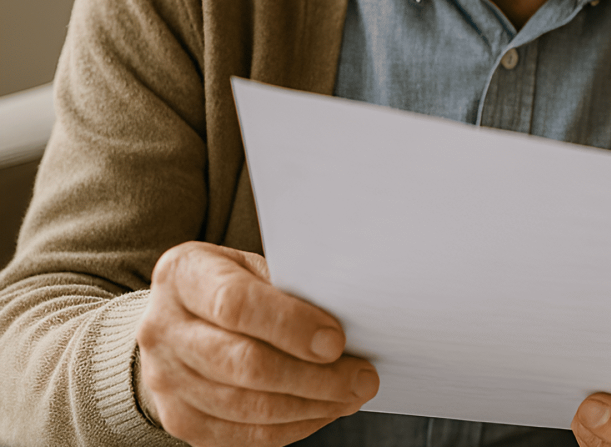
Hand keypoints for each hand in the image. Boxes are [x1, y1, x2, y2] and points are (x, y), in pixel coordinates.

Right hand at [136, 242, 379, 446]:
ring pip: (247, 407)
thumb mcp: (253, 265)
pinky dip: (292, 426)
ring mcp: (165, 380)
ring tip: (352, 395)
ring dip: (311, 406)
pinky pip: (242, 434)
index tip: (336, 341)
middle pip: (244, 364)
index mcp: (183, 276)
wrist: (180, 319)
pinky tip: (324, 410)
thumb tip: (344, 321)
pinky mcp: (180, 419)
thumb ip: (288, 286)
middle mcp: (163, 330)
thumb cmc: (232, 284)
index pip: (235, 304)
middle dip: (314, 376)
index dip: (290, 326)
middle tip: (361, 377)